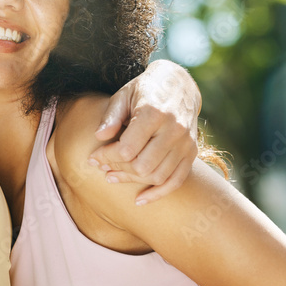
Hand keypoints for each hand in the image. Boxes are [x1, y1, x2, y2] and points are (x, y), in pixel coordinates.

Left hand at [89, 60, 200, 204]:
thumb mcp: (124, 95)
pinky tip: (140, 200)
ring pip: (158, 176)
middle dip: (118, 170)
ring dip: (133, 182)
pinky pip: (176, 180)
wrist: (179, 85)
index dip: (107, 157)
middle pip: (142, 166)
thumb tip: (99, 137)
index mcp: (154, 113)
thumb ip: (111, 116)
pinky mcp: (192, 152)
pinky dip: (158, 193)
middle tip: (102, 169)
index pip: (127, 149)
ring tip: (113, 177)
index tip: (93, 157)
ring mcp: (185, 143)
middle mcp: (174, 129)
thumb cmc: (145, 90)